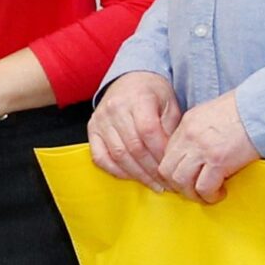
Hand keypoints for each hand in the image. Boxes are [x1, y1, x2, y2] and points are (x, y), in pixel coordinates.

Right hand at [89, 72, 182, 191]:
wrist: (130, 79)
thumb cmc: (153, 93)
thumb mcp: (170, 103)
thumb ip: (171, 128)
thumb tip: (172, 159)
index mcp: (138, 98)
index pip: (148, 131)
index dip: (160, 153)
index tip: (172, 168)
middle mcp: (116, 108)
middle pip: (134, 146)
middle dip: (152, 170)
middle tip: (166, 183)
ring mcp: (101, 120)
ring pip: (118, 155)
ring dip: (137, 174)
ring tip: (153, 184)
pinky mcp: (92, 130)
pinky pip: (100, 157)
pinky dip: (116, 171)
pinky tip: (132, 176)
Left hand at [158, 91, 259, 202]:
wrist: (263, 108)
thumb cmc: (245, 110)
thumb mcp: (212, 114)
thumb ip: (198, 131)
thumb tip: (195, 152)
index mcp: (187, 123)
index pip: (166, 152)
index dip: (172, 170)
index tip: (181, 179)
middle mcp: (189, 136)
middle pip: (167, 169)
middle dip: (176, 185)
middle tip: (190, 191)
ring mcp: (202, 149)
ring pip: (181, 181)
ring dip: (192, 193)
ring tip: (205, 195)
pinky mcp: (218, 161)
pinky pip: (204, 187)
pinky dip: (209, 195)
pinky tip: (219, 193)